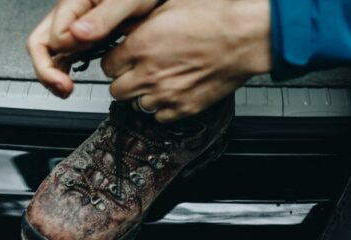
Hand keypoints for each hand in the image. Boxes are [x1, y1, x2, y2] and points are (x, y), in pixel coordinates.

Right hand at [27, 0, 158, 97]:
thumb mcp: (128, 0)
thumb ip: (104, 17)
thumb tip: (78, 34)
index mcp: (74, 1)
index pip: (57, 34)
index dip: (71, 47)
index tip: (90, 49)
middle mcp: (69, 13)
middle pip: (40, 43)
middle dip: (47, 69)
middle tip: (65, 87)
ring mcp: (73, 26)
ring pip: (49, 52)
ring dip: (52, 74)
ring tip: (65, 90)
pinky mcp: (83, 36)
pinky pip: (63, 55)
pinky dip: (63, 71)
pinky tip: (69, 82)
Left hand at [102, 0, 271, 121]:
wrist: (243, 37)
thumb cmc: (213, 16)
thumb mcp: (167, 6)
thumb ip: (141, 22)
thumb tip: (125, 27)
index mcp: (140, 46)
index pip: (107, 65)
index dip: (115, 61)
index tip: (122, 60)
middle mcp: (148, 73)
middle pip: (116, 90)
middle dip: (123, 81)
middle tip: (135, 73)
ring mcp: (166, 94)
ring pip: (136, 106)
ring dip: (142, 95)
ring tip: (156, 82)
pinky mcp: (184, 108)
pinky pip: (160, 117)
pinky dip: (162, 108)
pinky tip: (171, 93)